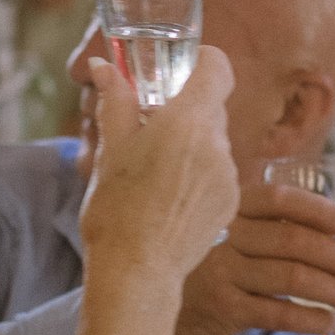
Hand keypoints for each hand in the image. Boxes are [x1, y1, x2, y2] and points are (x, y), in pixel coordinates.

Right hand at [76, 49, 238, 289]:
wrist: (137, 271)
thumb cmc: (117, 210)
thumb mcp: (109, 149)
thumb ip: (114, 101)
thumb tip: (103, 67)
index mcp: (188, 120)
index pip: (217, 67)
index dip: (201, 62)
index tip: (179, 71)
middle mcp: (218, 143)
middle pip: (211, 106)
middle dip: (183, 110)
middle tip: (149, 126)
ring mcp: (229, 176)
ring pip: (213, 142)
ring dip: (190, 145)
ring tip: (154, 171)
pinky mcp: (230, 203)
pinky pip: (218, 173)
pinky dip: (198, 175)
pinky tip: (168, 196)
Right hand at [168, 171, 334, 334]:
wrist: (139, 303)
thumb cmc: (192, 266)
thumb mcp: (215, 233)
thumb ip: (255, 226)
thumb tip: (325, 235)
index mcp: (228, 207)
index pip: (281, 200)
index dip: (322, 210)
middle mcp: (225, 234)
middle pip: (296, 240)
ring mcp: (222, 270)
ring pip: (293, 277)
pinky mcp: (222, 307)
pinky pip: (277, 312)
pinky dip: (310, 318)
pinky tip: (330, 324)